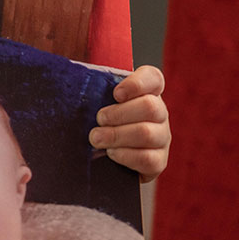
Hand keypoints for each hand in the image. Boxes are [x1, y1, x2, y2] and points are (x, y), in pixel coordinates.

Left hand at [89, 65, 169, 181]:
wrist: (104, 159)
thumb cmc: (98, 123)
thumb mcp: (96, 103)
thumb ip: (94, 91)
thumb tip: (77, 82)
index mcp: (146, 93)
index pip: (153, 78)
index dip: (136, 83)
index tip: (116, 94)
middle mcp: (159, 114)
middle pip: (150, 107)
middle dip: (118, 114)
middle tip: (99, 119)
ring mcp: (162, 138)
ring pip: (147, 133)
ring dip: (116, 135)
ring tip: (96, 138)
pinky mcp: (159, 161)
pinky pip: (146, 158)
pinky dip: (124, 155)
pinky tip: (110, 152)